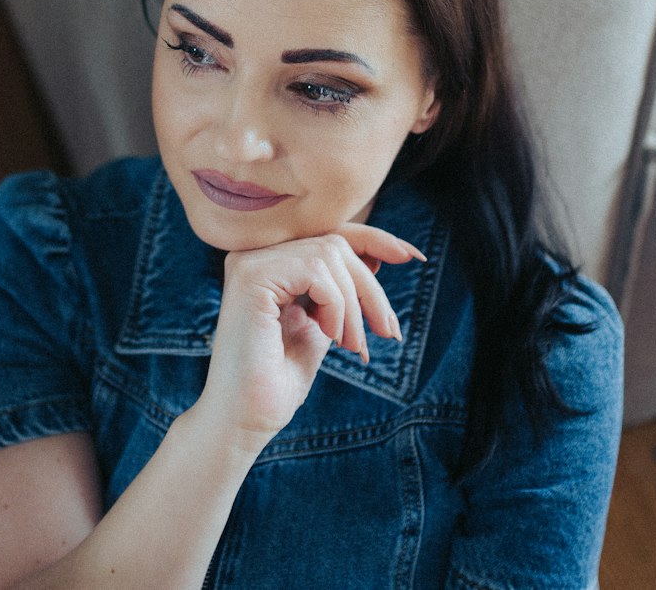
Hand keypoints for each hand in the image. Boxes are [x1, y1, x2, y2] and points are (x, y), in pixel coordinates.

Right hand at [192, 225, 424, 453]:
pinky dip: (336, 304)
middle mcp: (255, 254)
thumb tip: (375, 256)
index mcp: (269, 261)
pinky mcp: (251, 277)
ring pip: (330, 253)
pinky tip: (331, 337)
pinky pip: (316, 269)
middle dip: (370, 288)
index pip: (328, 234)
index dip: (373, 239)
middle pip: (335, 243)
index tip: (412, 255)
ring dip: (354, 304)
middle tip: (389, 332)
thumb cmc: (277, 382)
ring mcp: (249, 262)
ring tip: (354, 346)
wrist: (243, 422)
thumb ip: (340, 291)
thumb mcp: (322, 326)